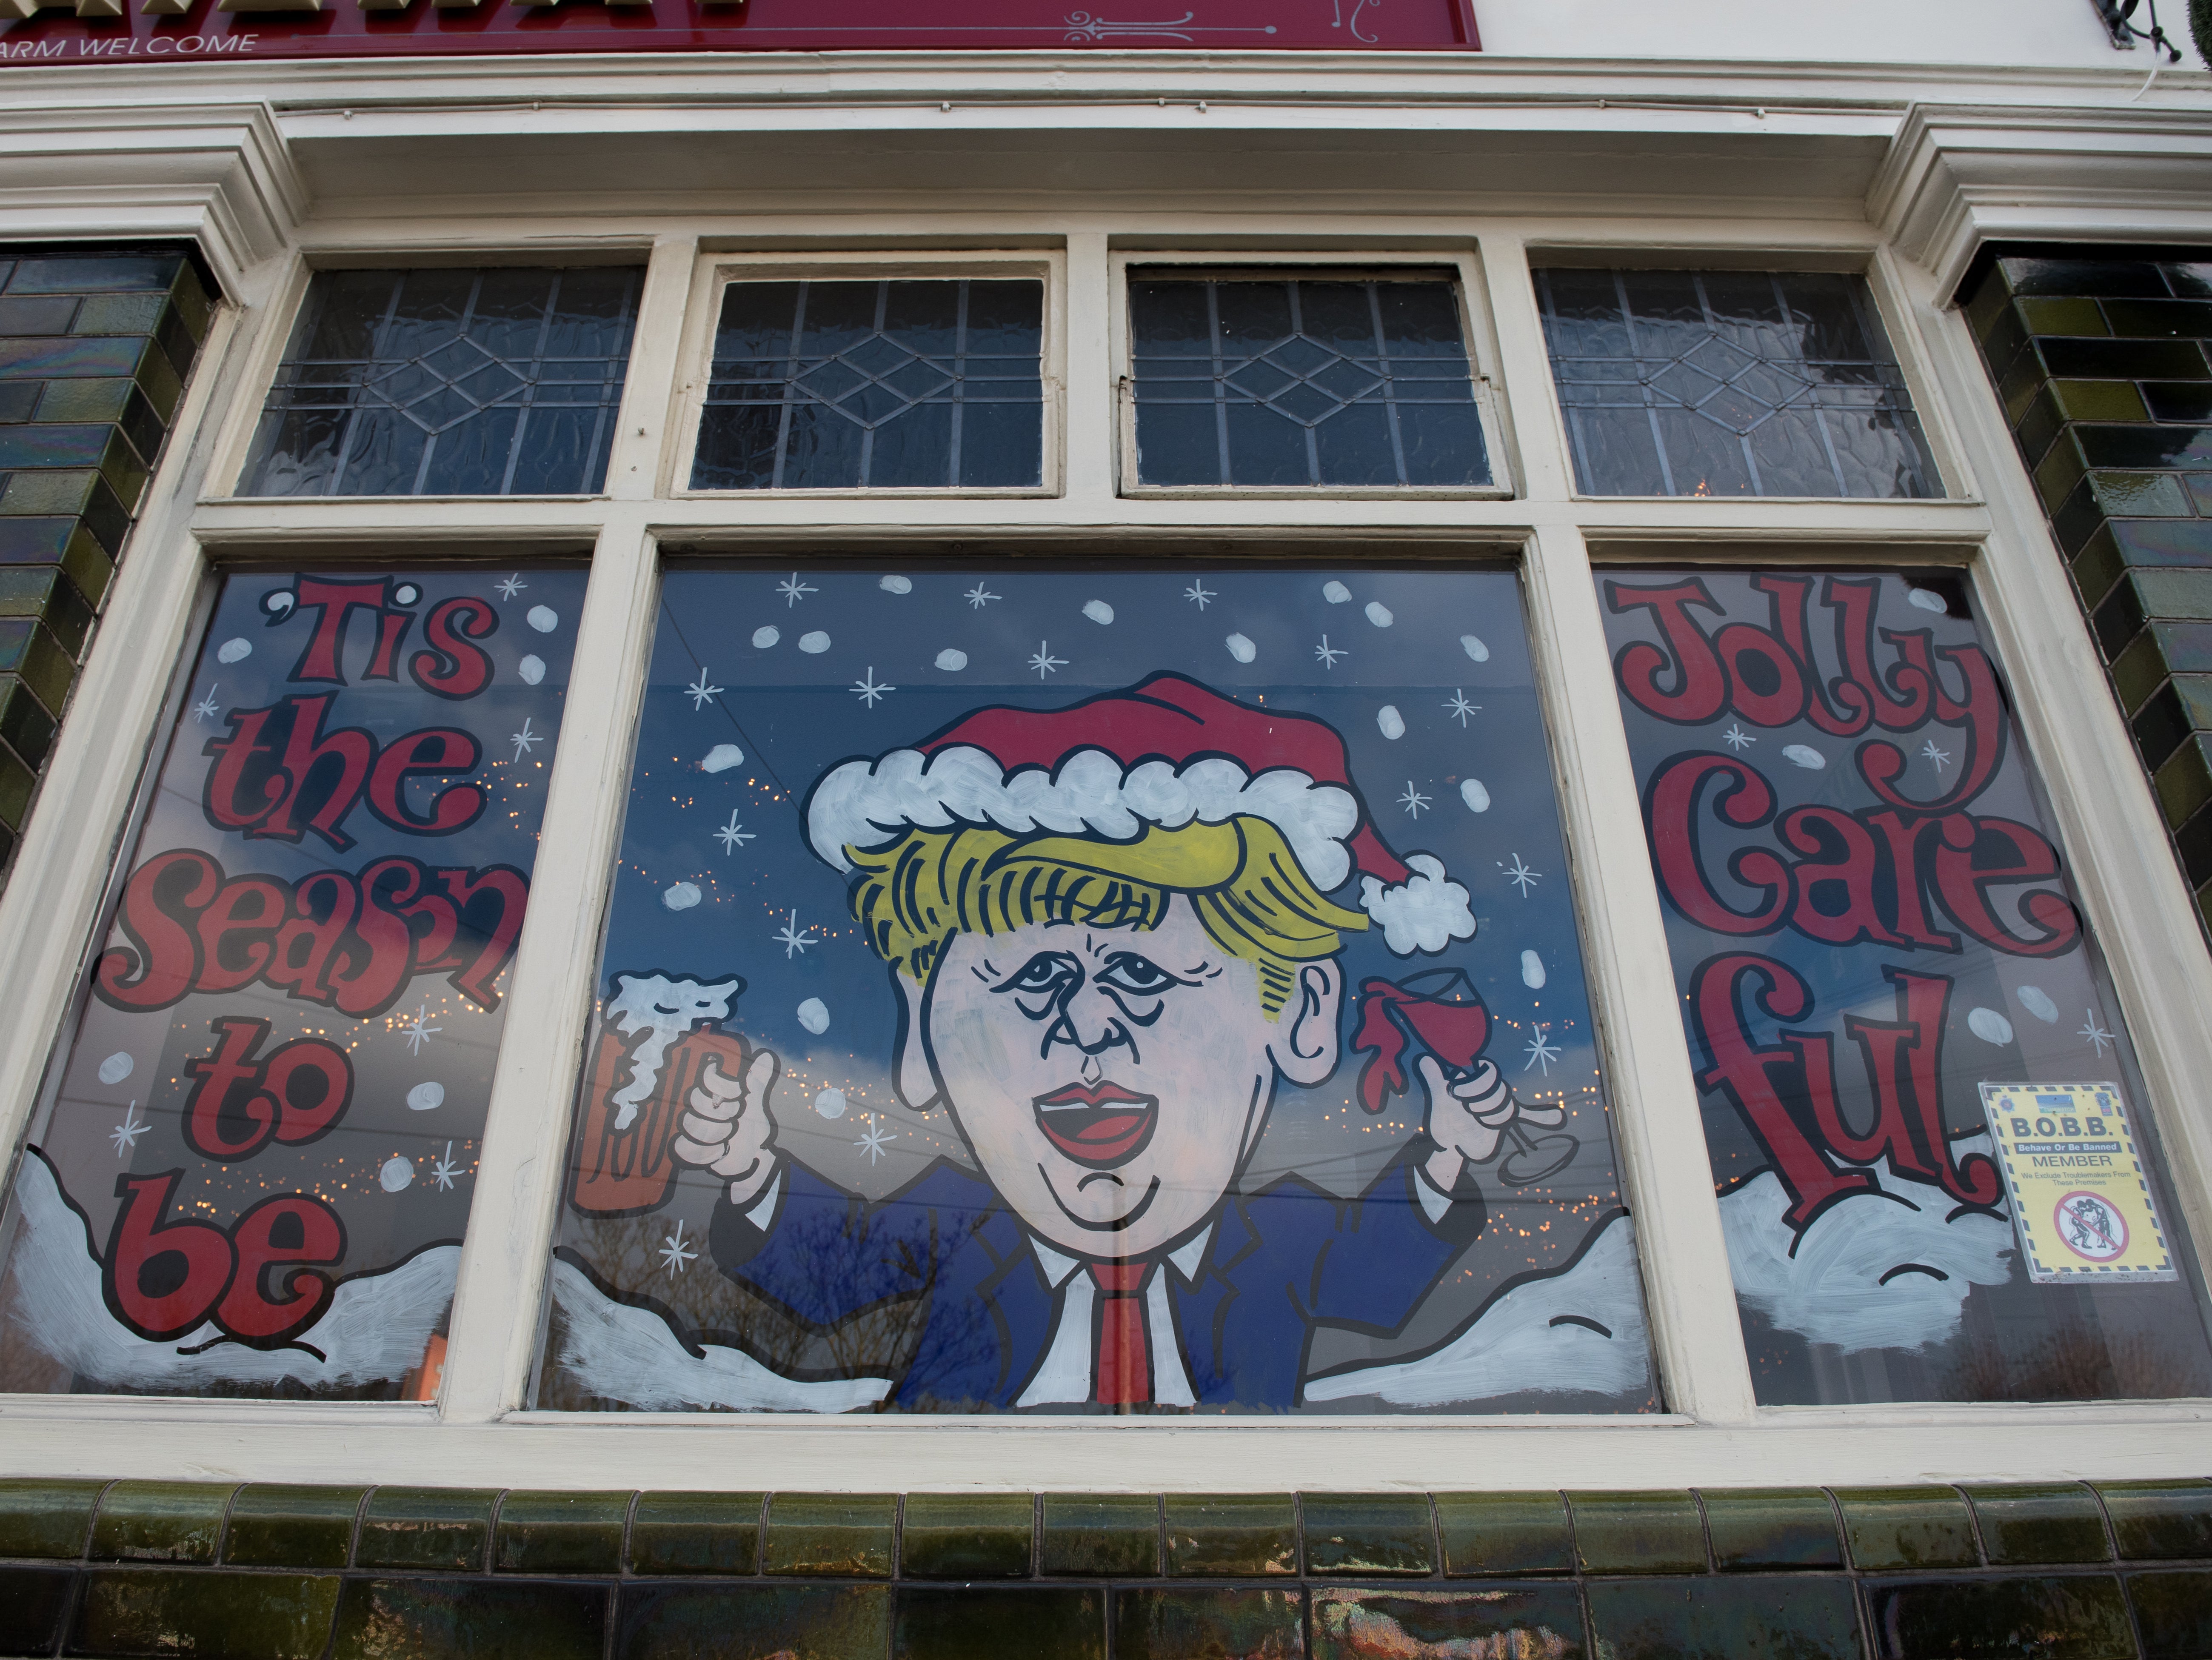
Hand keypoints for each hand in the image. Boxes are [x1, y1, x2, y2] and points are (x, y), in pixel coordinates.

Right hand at [667, 1039, 780, 1207]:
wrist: (752, 1156)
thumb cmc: (752, 1127)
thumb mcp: (757, 1103)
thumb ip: (758, 1080)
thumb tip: (766, 1056)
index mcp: (712, 1092)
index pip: (705, 1078)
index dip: (721, 1084)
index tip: (739, 1095)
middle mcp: (697, 1107)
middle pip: (696, 1099)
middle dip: (724, 1111)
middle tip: (736, 1118)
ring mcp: (690, 1127)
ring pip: (693, 1123)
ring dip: (719, 1132)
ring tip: (730, 1135)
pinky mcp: (686, 1148)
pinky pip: (686, 1146)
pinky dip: (710, 1150)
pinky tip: (722, 1150)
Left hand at [1417, 1055, 1565, 1193]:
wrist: (1455, 1147)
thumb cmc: (1446, 1123)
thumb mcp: (1438, 1104)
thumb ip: (1435, 1081)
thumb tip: (1425, 1058)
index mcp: (1476, 1081)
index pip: (1487, 1073)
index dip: (1473, 1085)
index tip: (1455, 1095)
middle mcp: (1490, 1090)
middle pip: (1499, 1090)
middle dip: (1481, 1103)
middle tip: (1467, 1112)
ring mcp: (1501, 1105)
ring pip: (1507, 1105)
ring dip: (1491, 1117)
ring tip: (1477, 1121)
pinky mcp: (1509, 1120)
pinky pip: (1530, 1116)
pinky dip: (1543, 1117)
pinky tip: (1559, 1117)